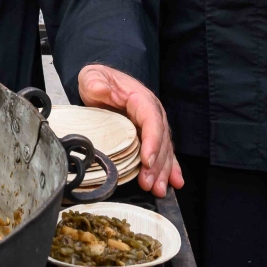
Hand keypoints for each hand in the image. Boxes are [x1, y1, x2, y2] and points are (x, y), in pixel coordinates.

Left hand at [75, 64, 183, 196]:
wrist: (102, 83)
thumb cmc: (100, 81)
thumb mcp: (92, 76)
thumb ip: (95, 82)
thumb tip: (100, 89)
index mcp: (141, 99)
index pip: (151, 120)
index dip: (152, 141)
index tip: (147, 160)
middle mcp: (152, 113)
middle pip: (161, 140)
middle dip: (157, 164)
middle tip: (149, 183)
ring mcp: (153, 126)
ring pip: (164, 151)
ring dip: (163, 171)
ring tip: (158, 189)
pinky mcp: (150, 137)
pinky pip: (163, 154)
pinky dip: (169, 169)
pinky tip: (174, 183)